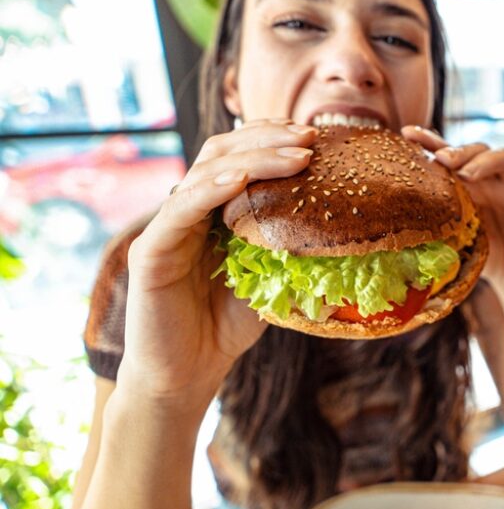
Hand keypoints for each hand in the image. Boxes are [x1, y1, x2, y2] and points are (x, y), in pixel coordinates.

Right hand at [120, 119, 315, 409]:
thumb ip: (290, 246)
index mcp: (214, 210)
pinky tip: (242, 179)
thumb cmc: (228, 326)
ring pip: (206, 173)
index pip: (238, 155)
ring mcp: (167, 227)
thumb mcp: (271, 277)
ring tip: (296, 155)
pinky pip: (181, 210)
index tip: (311, 135)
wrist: (188, 374)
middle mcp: (188, 209)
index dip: (271, 138)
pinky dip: (211, 189)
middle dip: (268, 138)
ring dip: (253, 158)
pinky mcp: (151, 251)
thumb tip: (347, 227)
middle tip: (309, 136)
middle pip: (222, 152)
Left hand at [401, 126, 503, 289]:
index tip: (407, 133)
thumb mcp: (454, 239)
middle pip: (477, 149)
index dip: (429, 141)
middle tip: (443, 160)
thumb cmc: (483, 257)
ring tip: (469, 173)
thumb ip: (435, 226)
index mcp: (468, 185)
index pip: (449, 155)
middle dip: (459, 151)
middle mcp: (491, 180)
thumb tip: (395, 228)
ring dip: (486, 160)